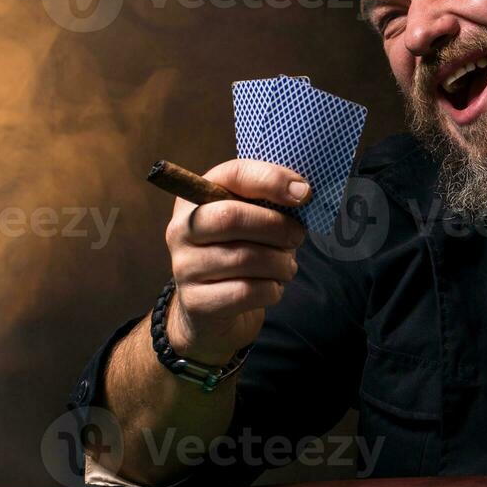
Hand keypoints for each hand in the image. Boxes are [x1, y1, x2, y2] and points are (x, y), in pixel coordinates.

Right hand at [162, 160, 309, 364]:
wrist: (212, 311)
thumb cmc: (241, 254)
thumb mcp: (253, 221)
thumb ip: (271, 202)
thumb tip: (302, 191)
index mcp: (196, 198)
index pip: (233, 174)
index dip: (272, 180)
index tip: (304, 194)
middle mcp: (181, 229)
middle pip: (232, 217)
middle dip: (277, 227)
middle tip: (297, 237)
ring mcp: (184, 267)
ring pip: (245, 258)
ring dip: (281, 263)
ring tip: (286, 266)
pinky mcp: (196, 302)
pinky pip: (247, 291)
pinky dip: (272, 290)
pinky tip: (272, 288)